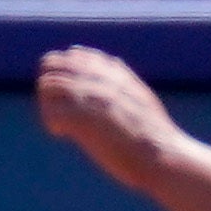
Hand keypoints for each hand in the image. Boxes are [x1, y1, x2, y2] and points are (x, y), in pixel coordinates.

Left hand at [35, 46, 180, 191]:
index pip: (74, 54)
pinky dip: (51, 123)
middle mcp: (101, 78)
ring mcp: (92, 97)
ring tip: (61, 125)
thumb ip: (124, 78)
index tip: (69, 95)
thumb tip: (113, 63)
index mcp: (115, 71)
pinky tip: (62, 134)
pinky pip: (50, 112)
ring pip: (47, 85)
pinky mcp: (84, 119)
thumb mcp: (143, 95)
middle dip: (49, 87)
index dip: (64, 71)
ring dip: (47, 105)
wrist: (163, 156)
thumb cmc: (154, 135)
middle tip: (58, 109)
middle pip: (52, 64)